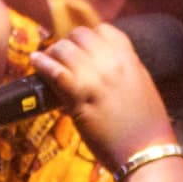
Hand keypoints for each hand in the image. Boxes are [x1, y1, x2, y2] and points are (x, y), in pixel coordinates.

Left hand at [34, 21, 176, 169]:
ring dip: (53, 53)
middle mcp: (111, 63)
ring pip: (64, 49)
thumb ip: (126, 68)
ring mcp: (95, 78)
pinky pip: (55, 71)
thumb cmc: (147, 125)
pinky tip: (35, 61)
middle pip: (80, 35)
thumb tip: (106, 61)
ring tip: (48, 60)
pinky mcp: (79, 97)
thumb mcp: (142, 85)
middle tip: (63, 57)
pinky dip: (42, 64)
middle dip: (69, 43)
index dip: (90, 37)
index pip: (104, 30)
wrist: (146, 151)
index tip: (83, 48)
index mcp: (129, 59)